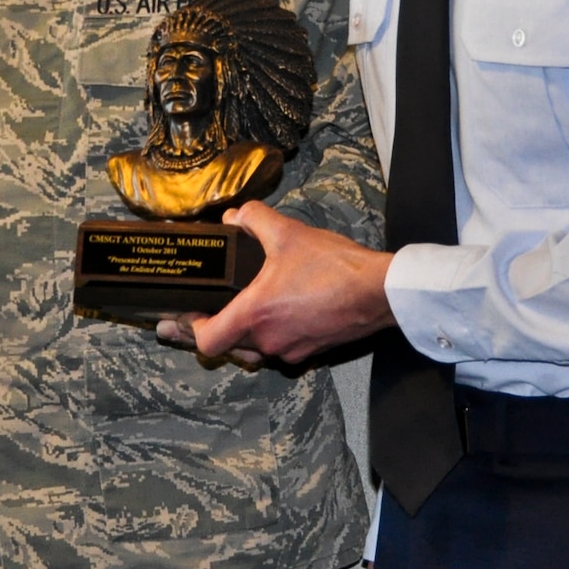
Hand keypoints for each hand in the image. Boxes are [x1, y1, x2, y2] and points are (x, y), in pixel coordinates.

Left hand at [163, 200, 396, 365]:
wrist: (380, 291)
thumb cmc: (335, 267)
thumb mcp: (287, 232)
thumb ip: (254, 219)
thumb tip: (235, 216)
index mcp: (256, 315)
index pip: (207, 342)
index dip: (191, 329)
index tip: (189, 313)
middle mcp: (270, 340)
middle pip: (229, 346)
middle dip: (218, 327)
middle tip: (210, 305)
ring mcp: (292, 350)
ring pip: (255, 350)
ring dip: (246, 332)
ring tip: (245, 306)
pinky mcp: (312, 352)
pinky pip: (281, 348)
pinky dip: (273, 333)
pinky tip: (279, 310)